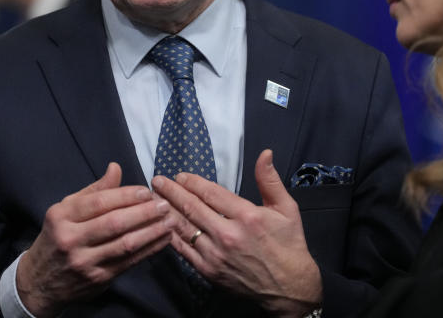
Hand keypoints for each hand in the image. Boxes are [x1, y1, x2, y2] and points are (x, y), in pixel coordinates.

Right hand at [17, 162, 173, 316]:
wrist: (40, 281)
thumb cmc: (56, 237)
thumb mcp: (65, 210)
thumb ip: (93, 191)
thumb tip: (116, 168)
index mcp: (61, 217)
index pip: (98, 203)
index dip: (125, 196)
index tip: (146, 191)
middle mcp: (70, 239)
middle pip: (114, 223)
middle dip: (143, 213)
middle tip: (164, 205)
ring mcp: (85, 262)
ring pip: (125, 245)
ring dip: (152, 232)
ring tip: (171, 221)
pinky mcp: (98, 279)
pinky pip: (129, 262)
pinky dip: (149, 250)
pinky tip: (163, 240)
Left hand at [152, 149, 322, 316]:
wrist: (289, 288)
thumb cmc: (289, 245)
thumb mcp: (286, 209)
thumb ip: (270, 180)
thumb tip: (264, 153)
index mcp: (247, 216)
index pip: (211, 193)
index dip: (192, 183)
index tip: (179, 176)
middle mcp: (229, 235)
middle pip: (192, 208)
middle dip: (172, 192)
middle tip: (157, 181)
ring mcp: (216, 255)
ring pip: (184, 228)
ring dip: (167, 211)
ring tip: (153, 198)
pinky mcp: (209, 271)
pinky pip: (184, 250)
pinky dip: (171, 236)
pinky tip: (162, 224)